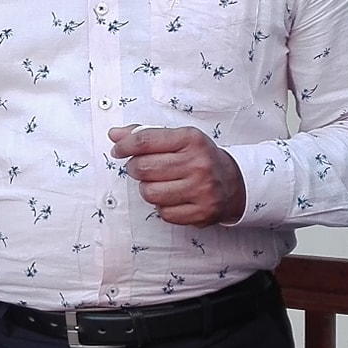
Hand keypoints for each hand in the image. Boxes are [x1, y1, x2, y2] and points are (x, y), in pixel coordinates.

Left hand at [109, 124, 244, 225]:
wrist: (233, 182)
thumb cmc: (200, 158)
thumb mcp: (178, 139)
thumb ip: (146, 135)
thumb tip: (115, 135)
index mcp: (191, 139)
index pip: (145, 141)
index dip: (124, 146)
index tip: (118, 150)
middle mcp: (198, 164)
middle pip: (143, 168)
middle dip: (135, 168)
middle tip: (141, 168)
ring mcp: (201, 190)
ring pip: (150, 193)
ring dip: (147, 189)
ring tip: (158, 183)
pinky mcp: (201, 212)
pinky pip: (163, 213)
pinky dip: (162, 206)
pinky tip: (172, 197)